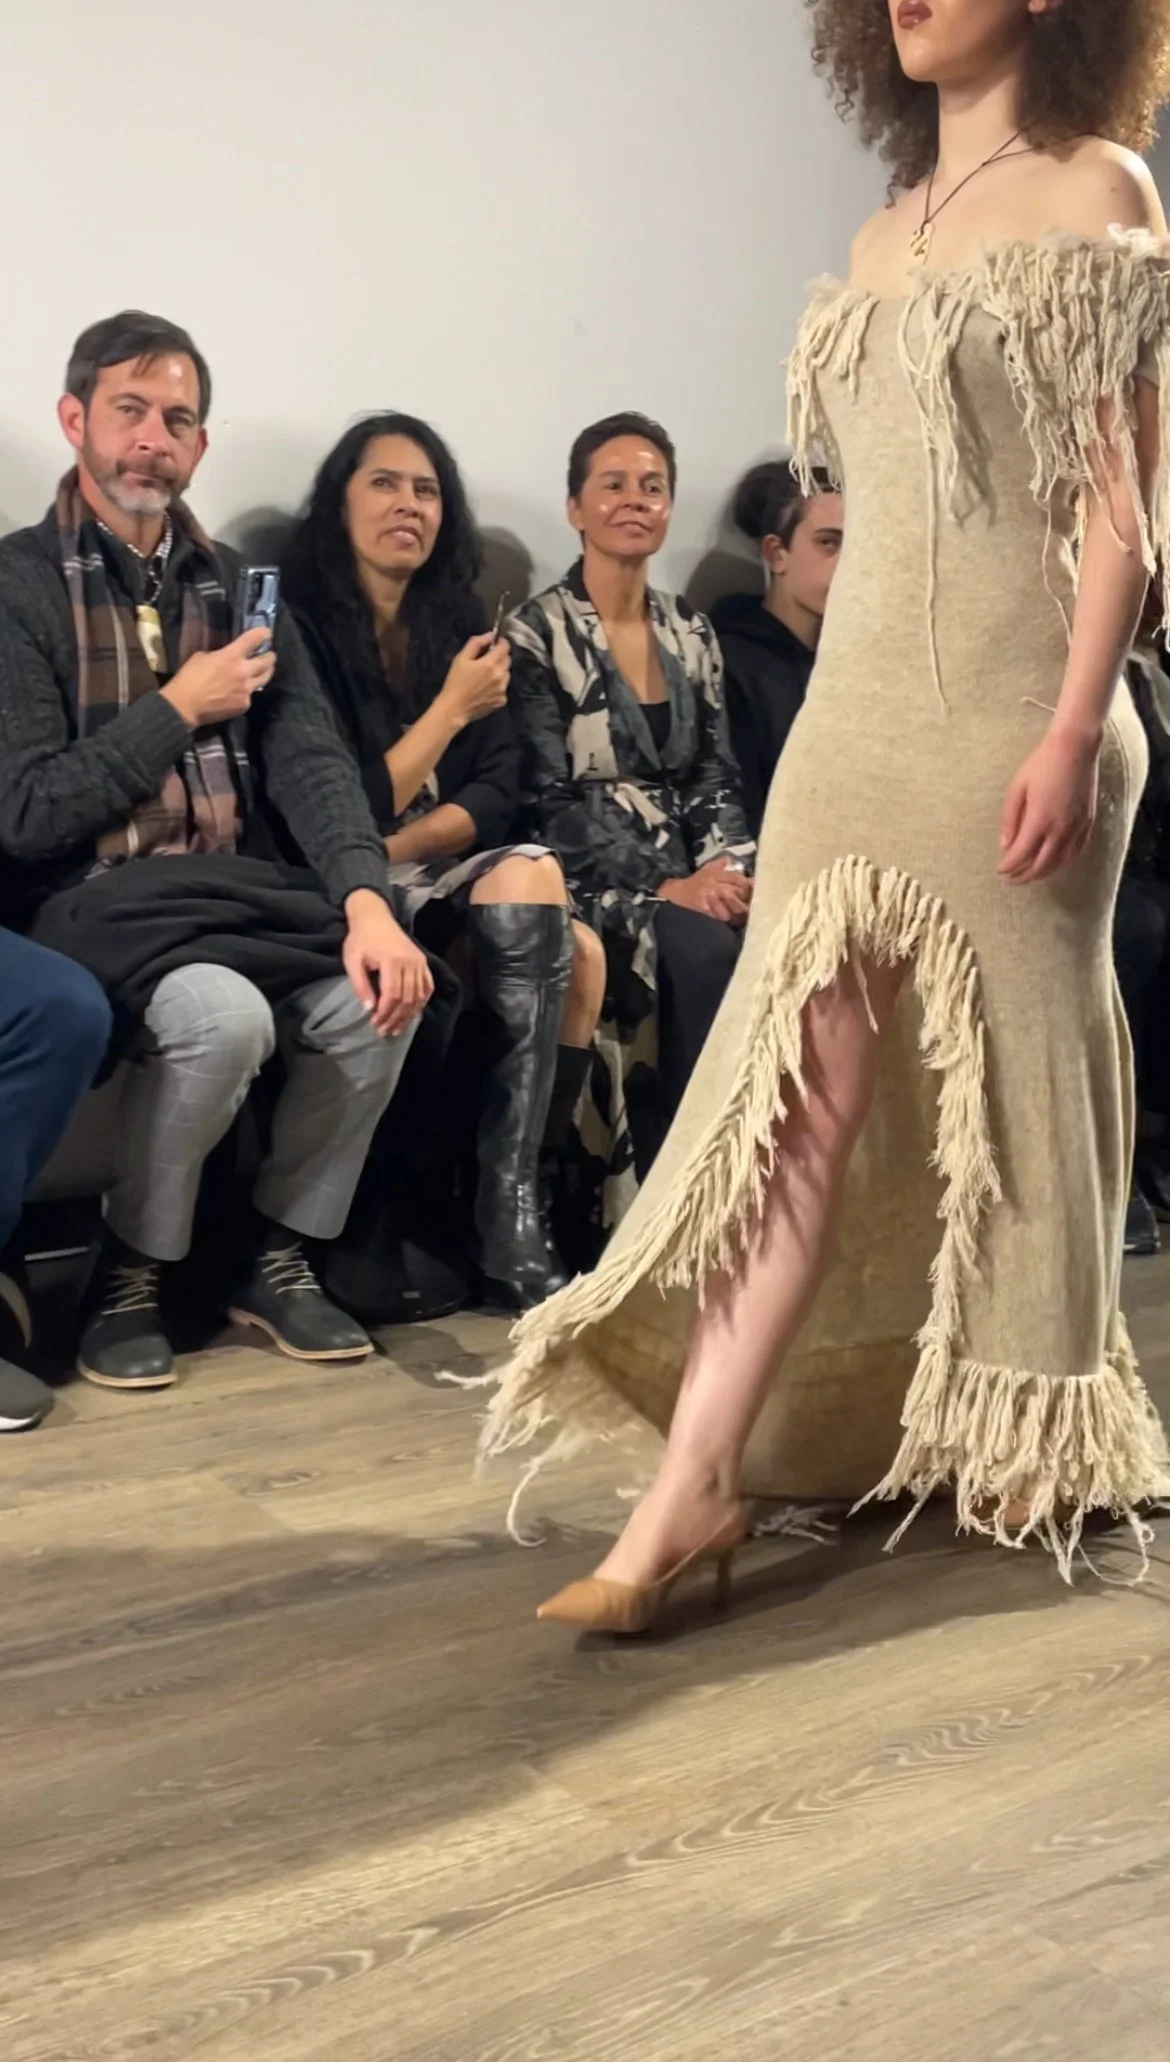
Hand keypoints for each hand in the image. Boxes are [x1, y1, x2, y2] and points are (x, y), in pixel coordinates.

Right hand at [162, 628, 276, 727]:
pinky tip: (242, 690)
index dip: (263, 634)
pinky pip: (251, 694)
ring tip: (263, 670)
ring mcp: (246, 690)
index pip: (254, 639)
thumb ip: (219, 654)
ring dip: (265, 672)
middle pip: (268, 660)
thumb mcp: (202, 656)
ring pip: (265, 678)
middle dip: (270, 655)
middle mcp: (243, 671)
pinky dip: (248, 690)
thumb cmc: (189, 678)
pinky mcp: (244, 704)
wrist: (185, 706)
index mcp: (231, 656)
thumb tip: (227, 656)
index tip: (266, 633)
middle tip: (269, 654)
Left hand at [342, 891, 433, 1036]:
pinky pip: (427, 986)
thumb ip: (360, 985)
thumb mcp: (352, 961)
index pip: (392, 995)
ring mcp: (419, 961)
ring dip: (408, 1015)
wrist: (374, 916)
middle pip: (407, 999)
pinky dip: (421, 1002)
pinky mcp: (423, 961)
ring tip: (397, 1028)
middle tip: (385, 1031)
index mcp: (392, 961)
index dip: (384, 1013)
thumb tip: (369, 1009)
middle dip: (396, 1018)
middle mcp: (410, 962)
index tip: (375, 1024)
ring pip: (418, 996)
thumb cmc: (360, 939)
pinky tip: (413, 1013)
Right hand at [437, 633, 509, 728]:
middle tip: (487, 659)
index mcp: (490, 664)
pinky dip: (498, 685)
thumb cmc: (455, 682)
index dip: (501, 642)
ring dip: (500, 671)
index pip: (505, 647)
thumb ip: (476, 643)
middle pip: (507, 660)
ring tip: (486, 675)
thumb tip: (490, 635)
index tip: (496, 642)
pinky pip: (504, 688)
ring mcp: (502, 690)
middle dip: (500, 656)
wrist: (454, 708)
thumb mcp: (461, 658)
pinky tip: (486, 688)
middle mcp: (500, 676)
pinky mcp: (501, 701)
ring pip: (507, 674)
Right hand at [659, 859, 752, 926]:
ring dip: (736, 913)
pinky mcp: (704, 912)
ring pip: (729, 908)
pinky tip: (729, 921)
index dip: (748, 886)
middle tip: (750, 907)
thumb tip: (731, 859)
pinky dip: (726, 920)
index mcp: (716, 874)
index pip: (738, 879)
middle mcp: (713, 885)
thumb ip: (720, 864)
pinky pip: (720, 917)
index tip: (754, 892)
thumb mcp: (706, 869)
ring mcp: (708, 899)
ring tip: (741, 916)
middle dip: (744, 901)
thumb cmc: (694, 883)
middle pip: (735, 893)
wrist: (674, 895)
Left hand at [998, 727, 1100, 884]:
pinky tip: (1053, 864)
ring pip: (1059, 862)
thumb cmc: (1041, 764)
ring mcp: (1077, 827)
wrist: (1075, 748)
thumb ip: (1009, 820)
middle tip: (1011, 879)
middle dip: (1023, 876)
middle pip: (1040, 865)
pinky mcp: (1088, 823)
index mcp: (1039, 820)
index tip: (1000, 870)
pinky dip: (1062, 863)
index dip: (1009, 866)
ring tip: (1029, 875)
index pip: (1021, 855)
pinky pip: (1075, 852)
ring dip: (1042, 873)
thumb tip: (1005, 845)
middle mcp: (1060, 829)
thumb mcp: (1016, 789)